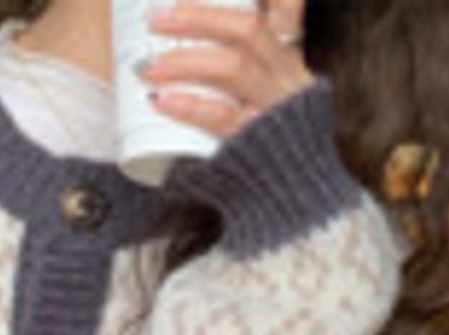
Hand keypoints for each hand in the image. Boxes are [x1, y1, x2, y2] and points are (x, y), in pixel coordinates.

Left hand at [142, 0, 313, 140]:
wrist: (297, 201)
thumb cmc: (276, 150)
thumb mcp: (272, 105)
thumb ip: (247, 79)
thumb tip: (188, 66)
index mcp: (292, 64)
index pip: (278, 15)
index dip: (238, 6)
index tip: (187, 3)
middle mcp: (290, 79)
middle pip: (247, 31)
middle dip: (197, 19)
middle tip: (155, 20)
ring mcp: (278, 109)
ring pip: (234, 66)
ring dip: (186, 61)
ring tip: (151, 66)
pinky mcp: (259, 143)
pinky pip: (222, 117)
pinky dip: (189, 106)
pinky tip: (162, 101)